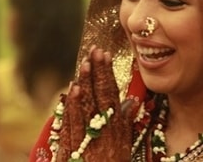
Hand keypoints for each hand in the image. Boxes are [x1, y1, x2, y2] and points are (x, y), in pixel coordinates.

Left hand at [56, 46, 132, 161]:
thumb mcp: (125, 147)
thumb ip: (125, 123)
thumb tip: (131, 101)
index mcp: (117, 131)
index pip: (112, 95)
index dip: (107, 74)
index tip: (105, 55)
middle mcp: (103, 133)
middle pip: (99, 97)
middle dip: (97, 72)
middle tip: (95, 51)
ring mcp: (87, 141)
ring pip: (85, 108)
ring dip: (84, 83)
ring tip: (84, 64)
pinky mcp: (70, 151)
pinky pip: (72, 125)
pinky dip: (71, 107)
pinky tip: (71, 91)